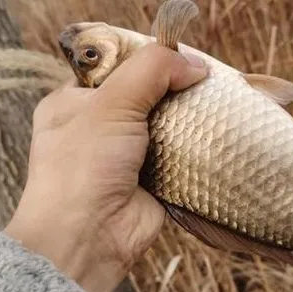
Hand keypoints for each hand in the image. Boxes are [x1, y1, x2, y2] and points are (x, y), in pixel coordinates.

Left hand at [4, 43, 208, 291]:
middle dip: (175, 85)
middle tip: (205, 75)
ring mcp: (129, 153)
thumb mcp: (110, 103)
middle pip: (147, 92)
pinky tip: (217, 129)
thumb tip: (197, 65)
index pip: (116, 65)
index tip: (179, 52)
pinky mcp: (155, 177)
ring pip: (168, 121)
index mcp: (75, 101)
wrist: (88, 238)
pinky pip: (182, 151)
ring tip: (217, 100)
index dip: (147, 56)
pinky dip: (198, 143)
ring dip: (190, 114)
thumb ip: (151, 70)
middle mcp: (100, 125)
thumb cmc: (83, 166)